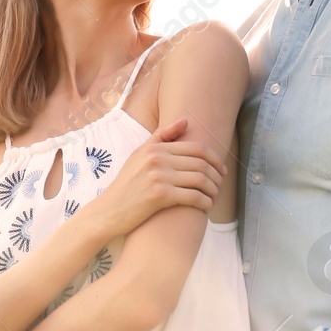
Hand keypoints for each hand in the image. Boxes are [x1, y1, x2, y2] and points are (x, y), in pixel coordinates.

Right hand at [89, 118, 225, 236]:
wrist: (109, 210)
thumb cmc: (127, 184)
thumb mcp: (139, 155)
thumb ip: (161, 137)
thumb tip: (185, 120)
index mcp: (155, 148)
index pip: (197, 148)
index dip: (215, 159)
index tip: (221, 170)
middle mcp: (157, 159)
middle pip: (201, 164)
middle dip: (217, 176)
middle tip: (220, 185)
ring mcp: (158, 177)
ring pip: (200, 180)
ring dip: (213, 190)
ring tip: (214, 196)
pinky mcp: (160, 196)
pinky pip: (193, 197)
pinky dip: (205, 202)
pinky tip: (206, 207)